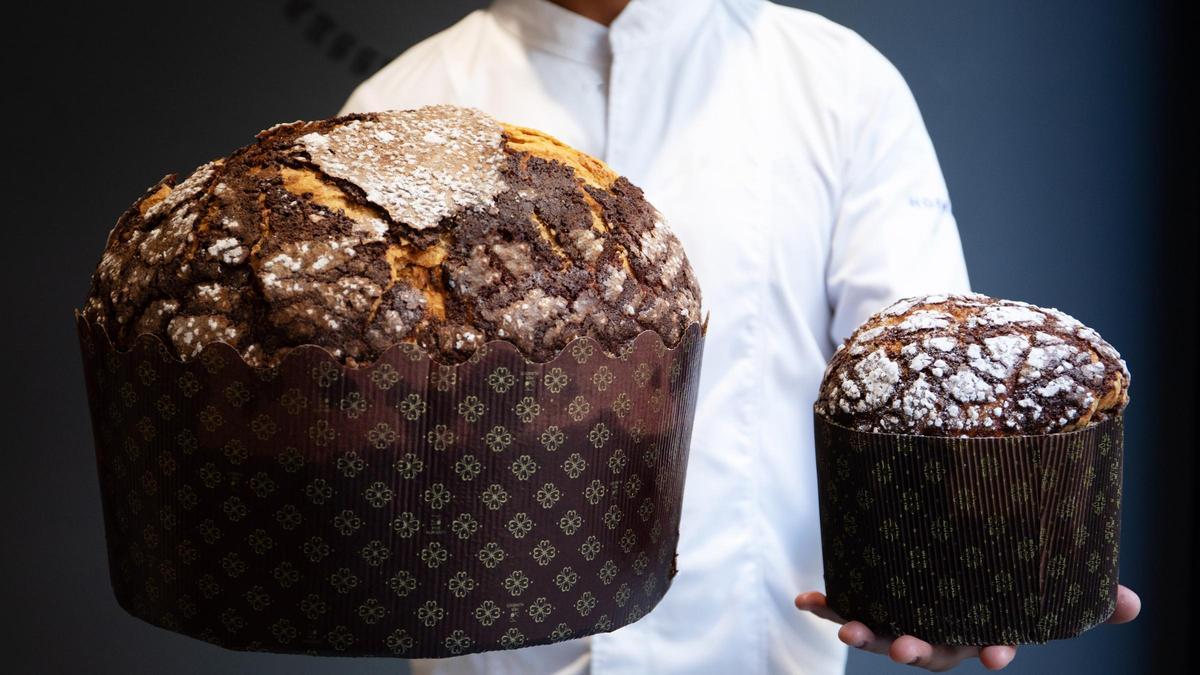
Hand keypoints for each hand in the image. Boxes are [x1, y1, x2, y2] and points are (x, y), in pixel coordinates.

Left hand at [794, 585, 1139, 670]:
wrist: (951, 563)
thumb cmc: (1006, 580)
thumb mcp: (1046, 584)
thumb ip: (1090, 596)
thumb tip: (1132, 602)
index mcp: (982, 628)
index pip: (993, 644)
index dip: (995, 650)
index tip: (996, 654)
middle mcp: (943, 632)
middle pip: (931, 650)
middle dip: (917, 651)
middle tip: (906, 649)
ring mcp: (905, 620)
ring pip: (885, 634)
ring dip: (865, 632)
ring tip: (849, 626)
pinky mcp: (873, 602)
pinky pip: (848, 606)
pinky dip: (826, 605)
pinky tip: (804, 599)